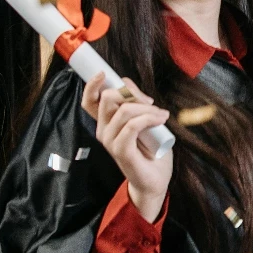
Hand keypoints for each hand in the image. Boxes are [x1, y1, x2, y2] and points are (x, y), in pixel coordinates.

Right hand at [82, 73, 172, 221]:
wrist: (155, 179)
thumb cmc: (150, 150)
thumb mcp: (144, 119)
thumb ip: (135, 103)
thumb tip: (129, 85)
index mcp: (106, 122)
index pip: (90, 100)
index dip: (93, 85)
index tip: (104, 73)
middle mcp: (103, 130)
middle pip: (108, 98)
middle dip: (132, 93)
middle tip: (151, 102)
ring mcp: (110, 141)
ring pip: (123, 110)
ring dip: (147, 108)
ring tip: (162, 115)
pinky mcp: (121, 151)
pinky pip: (132, 126)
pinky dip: (149, 118)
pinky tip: (161, 119)